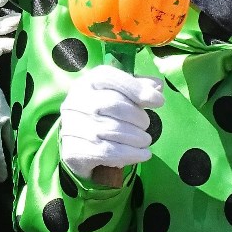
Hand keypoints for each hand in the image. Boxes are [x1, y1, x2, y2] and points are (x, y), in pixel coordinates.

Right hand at [59, 66, 164, 180]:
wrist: (79, 144)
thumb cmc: (104, 113)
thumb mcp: (120, 94)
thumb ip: (138, 86)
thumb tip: (158, 86)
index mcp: (88, 82)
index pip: (109, 77)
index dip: (136, 88)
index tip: (159, 101)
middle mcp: (76, 101)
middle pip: (113, 104)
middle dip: (138, 116)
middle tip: (147, 125)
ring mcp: (73, 126)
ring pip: (113, 130)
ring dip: (137, 137)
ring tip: (145, 140)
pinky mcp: (75, 150)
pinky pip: (109, 152)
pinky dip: (132, 154)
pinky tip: (143, 154)